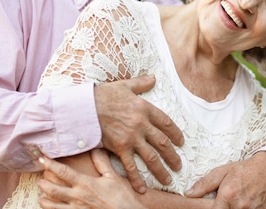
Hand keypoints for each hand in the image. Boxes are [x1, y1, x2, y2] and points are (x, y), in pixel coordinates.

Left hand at [38, 150, 143, 208]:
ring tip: (41, 196)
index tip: (41, 158)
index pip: (63, 172)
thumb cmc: (123, 196)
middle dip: (43, 184)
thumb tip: (95, 149)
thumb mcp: (113, 177)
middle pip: (52, 190)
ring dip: (44, 200)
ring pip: (52, 206)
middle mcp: (78, 198)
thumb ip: (102, 163)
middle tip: (39, 179)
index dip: (50, 164)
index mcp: (86, 184)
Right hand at [94, 75, 183, 192]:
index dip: (176, 134)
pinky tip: (142, 189)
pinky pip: (131, 166)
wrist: (84, 107)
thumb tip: (153, 77)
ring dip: (161, 170)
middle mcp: (141, 124)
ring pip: (151, 157)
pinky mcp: (119, 148)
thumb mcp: (125, 85)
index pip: (167, 123)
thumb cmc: (104, 95)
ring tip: (169, 179)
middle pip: (163, 143)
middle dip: (173, 156)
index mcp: (145, 108)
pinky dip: (137, 179)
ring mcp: (131, 137)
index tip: (181, 142)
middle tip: (179, 165)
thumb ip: (141, 83)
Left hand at [186, 152, 265, 208]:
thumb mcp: (222, 171)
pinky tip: (239, 204)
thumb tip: (188, 193)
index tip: (207, 206)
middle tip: (222, 201)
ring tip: (232, 202)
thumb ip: (205, 184)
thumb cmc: (244, 170)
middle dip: (221, 208)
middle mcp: (239, 206)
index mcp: (228, 195)